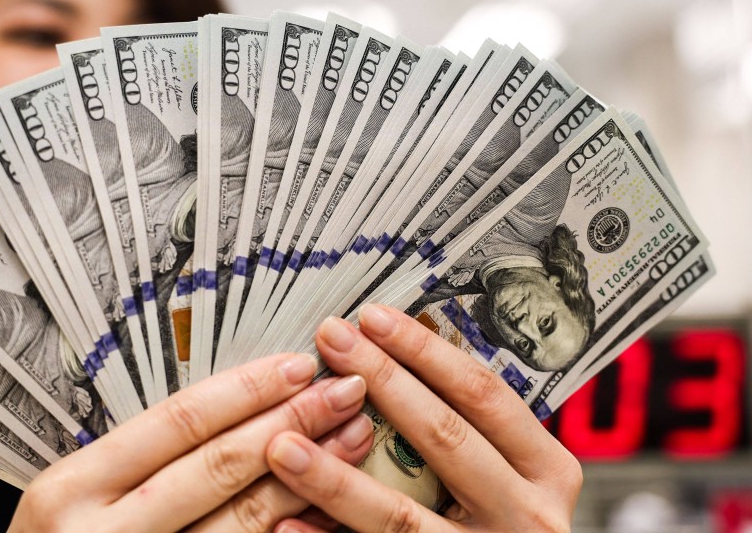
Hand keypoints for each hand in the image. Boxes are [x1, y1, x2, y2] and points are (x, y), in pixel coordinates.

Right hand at [7, 352, 372, 531]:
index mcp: (72, 489)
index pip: (176, 423)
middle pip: (218, 466)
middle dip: (292, 422)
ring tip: (352, 439)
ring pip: (242, 522)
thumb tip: (230, 410)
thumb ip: (133, 463)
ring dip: (306, 477)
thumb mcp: (68, 501)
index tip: (298, 365)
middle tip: (345, 391)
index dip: (245, 390)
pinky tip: (327, 513)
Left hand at [266, 304, 581, 532]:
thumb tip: (385, 357)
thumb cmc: (501, 522)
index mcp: (545, 469)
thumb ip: (464, 429)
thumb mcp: (506, 474)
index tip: (372, 316)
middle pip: (444, 436)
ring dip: (335, 478)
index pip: (483, 393)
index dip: (425, 351)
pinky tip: (286, 522)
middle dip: (381, 380)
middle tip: (329, 341)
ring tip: (283, 445)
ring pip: (401, 514)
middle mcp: (527, 514)